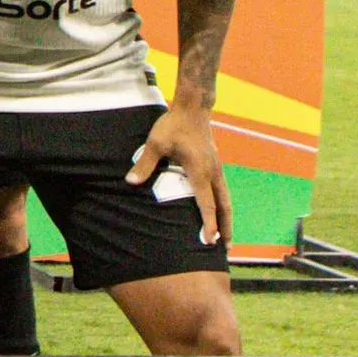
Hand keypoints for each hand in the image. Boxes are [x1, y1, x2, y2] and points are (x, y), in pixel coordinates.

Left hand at [130, 103, 230, 246]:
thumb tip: (131, 182)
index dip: (208, 224)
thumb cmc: (173, 125)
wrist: (193, 108)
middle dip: (225, 227)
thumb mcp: (155, 144)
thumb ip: (145, 165)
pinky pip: (222, 190)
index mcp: (199, 172)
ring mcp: (217, 169)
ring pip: (226, 199)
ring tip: (225, 236)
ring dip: (226, 218)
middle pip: (224, 206)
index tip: (210, 240)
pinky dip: (223, 205)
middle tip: (224, 247)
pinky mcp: (215, 165)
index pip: (207, 204)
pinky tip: (218, 212)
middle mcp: (213, 173)